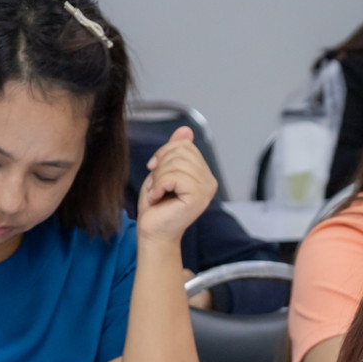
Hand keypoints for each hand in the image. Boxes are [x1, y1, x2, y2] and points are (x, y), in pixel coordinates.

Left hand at [136, 126, 216, 243]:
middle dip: (161, 166)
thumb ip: (175, 150)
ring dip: (158, 178)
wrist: (153, 231)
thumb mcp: (163, 171)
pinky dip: (159, 185)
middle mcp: (209, 181)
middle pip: (181, 151)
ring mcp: (206, 190)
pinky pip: (174, 177)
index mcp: (204, 173)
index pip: (185, 145)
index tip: (156, 172)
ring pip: (176, 163)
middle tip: (157, 186)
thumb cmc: (157, 206)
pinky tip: (158, 198)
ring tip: (157, 193)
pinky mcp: (198, 198)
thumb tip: (186, 130)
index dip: (164, 154)